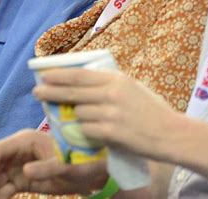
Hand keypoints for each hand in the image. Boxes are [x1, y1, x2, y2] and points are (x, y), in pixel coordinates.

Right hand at [0, 129, 107, 198]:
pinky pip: (5, 188)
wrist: (89, 172)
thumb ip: (45, 168)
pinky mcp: (22, 180)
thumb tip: (25, 171)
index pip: (0, 149)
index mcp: (26, 140)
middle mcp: (18, 152)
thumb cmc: (79, 161)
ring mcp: (19, 166)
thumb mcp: (64, 165)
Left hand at [34, 69, 182, 162]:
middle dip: (52, 92)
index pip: (80, 74)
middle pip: (73, 91)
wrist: (170, 133)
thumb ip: (111, 83)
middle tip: (37, 92)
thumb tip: (85, 81)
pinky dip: (84, 132)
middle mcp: (111, 92)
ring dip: (75, 117)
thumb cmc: (153, 110)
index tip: (44, 75)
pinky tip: (86, 133)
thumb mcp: (133, 87)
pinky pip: (87, 130)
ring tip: (74, 119)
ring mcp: (110, 112)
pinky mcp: (111, 132)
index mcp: (116, 78)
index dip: (59, 75)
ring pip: (79, 113)